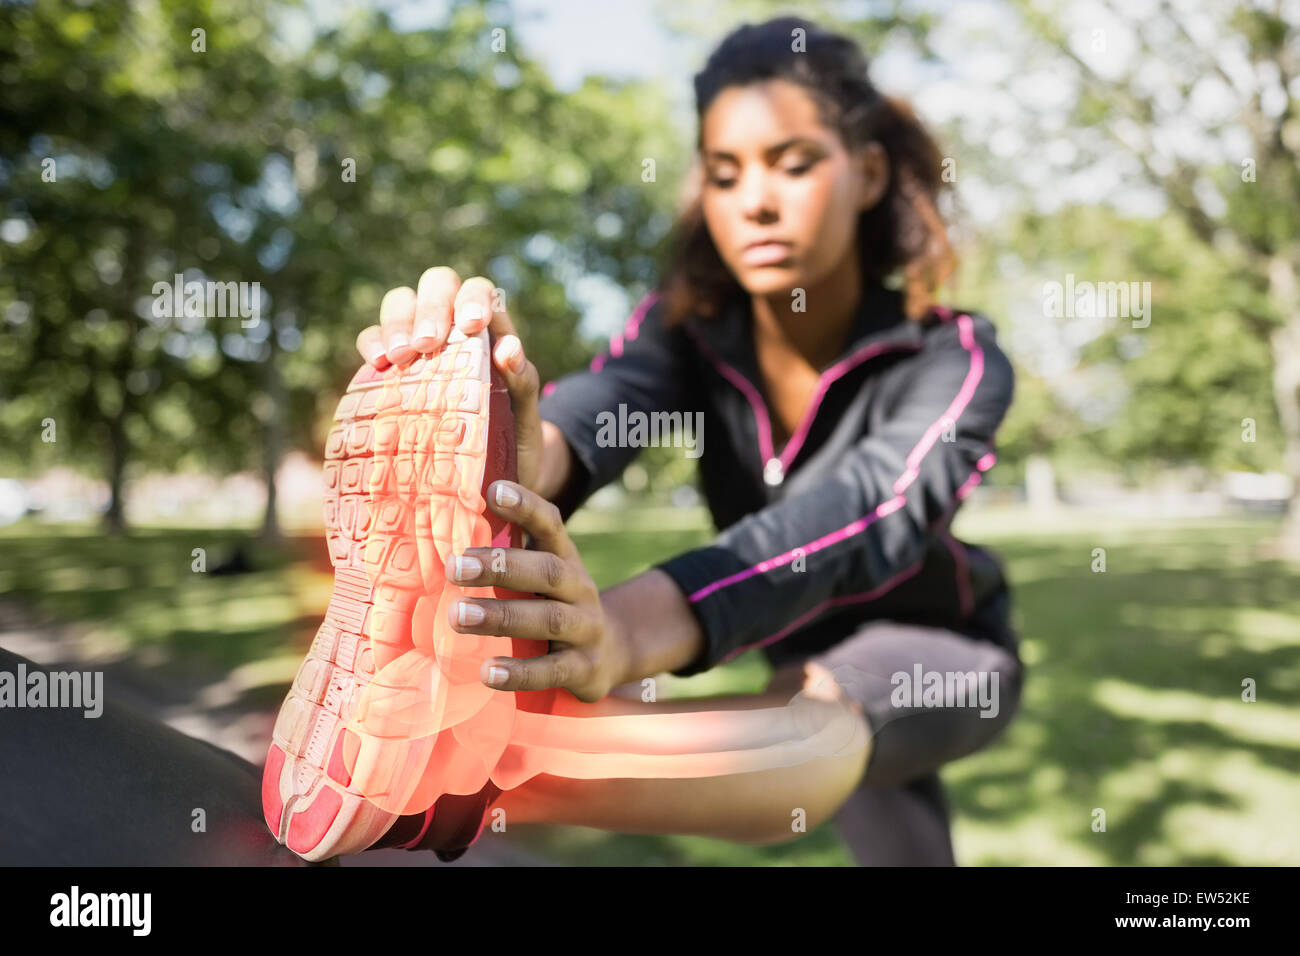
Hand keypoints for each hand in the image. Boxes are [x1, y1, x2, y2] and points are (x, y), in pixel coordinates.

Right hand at [355, 268, 545, 492]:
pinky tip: (377, 362)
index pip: (479, 291)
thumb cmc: (514, 436)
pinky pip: (373, 339)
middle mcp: (454, 326)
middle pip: (437, 285)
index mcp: (491, 330)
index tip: (471, 326)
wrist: (494, 476)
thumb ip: (522, 380)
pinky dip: (371, 342)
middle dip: (430, 308)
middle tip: (427, 343)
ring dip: (397, 322)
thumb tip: (508, 350)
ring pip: (401, 302)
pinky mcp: (391, 367)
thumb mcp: (525, 413)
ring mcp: (420, 343)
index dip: (472, 298)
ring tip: (399, 356)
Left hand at [442, 479, 631, 702]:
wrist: (611, 654)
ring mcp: (586, 629)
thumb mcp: (540, 577)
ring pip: (548, 619)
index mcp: (565, 560)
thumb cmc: (554, 606)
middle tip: (454, 566)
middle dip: (500, 567)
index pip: (551, 525)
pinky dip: (520, 672)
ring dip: (501, 616)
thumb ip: (506, 559)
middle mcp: (580, 589)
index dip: (526, 506)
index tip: (493, 490)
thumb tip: (444, 531)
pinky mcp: (585, 669)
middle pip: (546, 571)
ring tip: (458, 615)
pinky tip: (488, 672)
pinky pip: (552, 670)